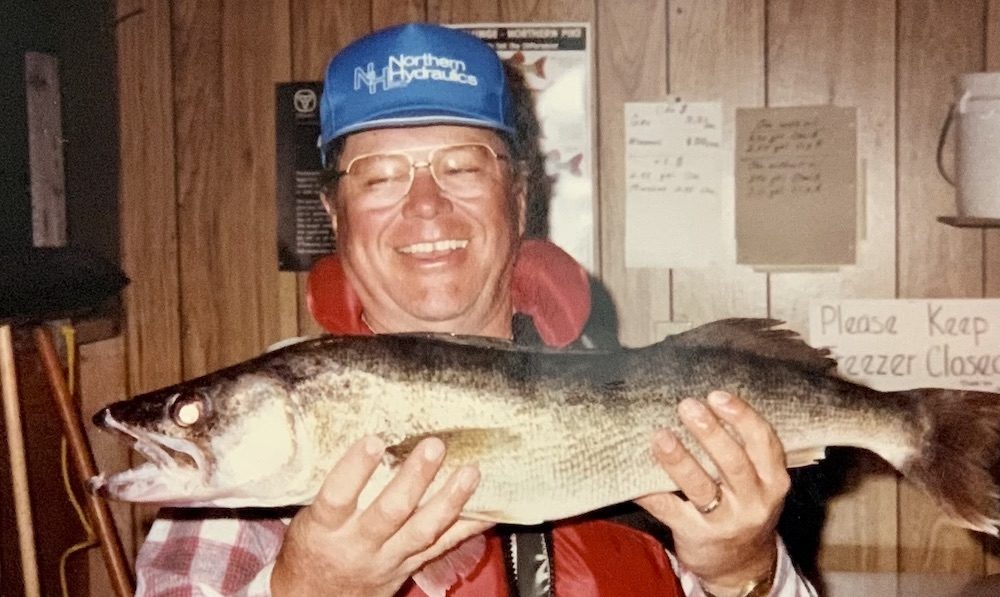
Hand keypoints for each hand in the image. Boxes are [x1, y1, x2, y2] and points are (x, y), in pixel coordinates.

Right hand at [271, 435, 492, 595]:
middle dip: (414, 479)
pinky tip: (488, 508)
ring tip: (470, 473)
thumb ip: (334, 486)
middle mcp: (358, 545)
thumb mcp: (308, 517)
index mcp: (325, 528)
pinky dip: (467, 527)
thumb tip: (360, 433)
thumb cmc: (312, 548)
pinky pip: (442, 547)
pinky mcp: (408, 567)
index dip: (355, 469)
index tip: (374, 440)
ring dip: (449, 500)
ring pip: (423, 531)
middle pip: (390, 513)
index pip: (337, 497)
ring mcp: (387, 559)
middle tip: (434, 446)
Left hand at [635, 391, 788, 595]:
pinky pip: (670, 509)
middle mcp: (754, 502)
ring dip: (680, 460)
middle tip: (687, 406)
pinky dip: (650, 491)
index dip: (742, 417)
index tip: (717, 395)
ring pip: (702, 487)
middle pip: (734, 462)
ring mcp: (726, 522)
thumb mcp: (758, 482)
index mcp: (773, 480)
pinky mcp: (697, 535)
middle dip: (710, 432)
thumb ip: (742, 449)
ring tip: (661, 436)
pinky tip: (636, 475)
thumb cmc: (744, 507)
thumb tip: (703, 403)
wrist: (741, 566)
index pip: (764, 443)